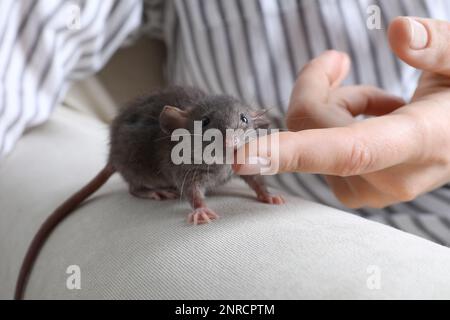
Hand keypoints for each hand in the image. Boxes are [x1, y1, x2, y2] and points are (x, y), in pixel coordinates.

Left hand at [233, 17, 449, 208]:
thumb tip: (395, 30)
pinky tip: (366, 117)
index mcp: (416, 142)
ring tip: (373, 98)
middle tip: (336, 61)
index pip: (347, 151)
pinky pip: (318, 155)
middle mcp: (390, 177)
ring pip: (309, 140)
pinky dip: (331, 125)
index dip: (292, 152)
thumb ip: (438, 45)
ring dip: (330, 106)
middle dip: (314, 87)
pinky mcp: (358, 191)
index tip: (240, 156)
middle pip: (311, 128)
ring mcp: (372, 189)